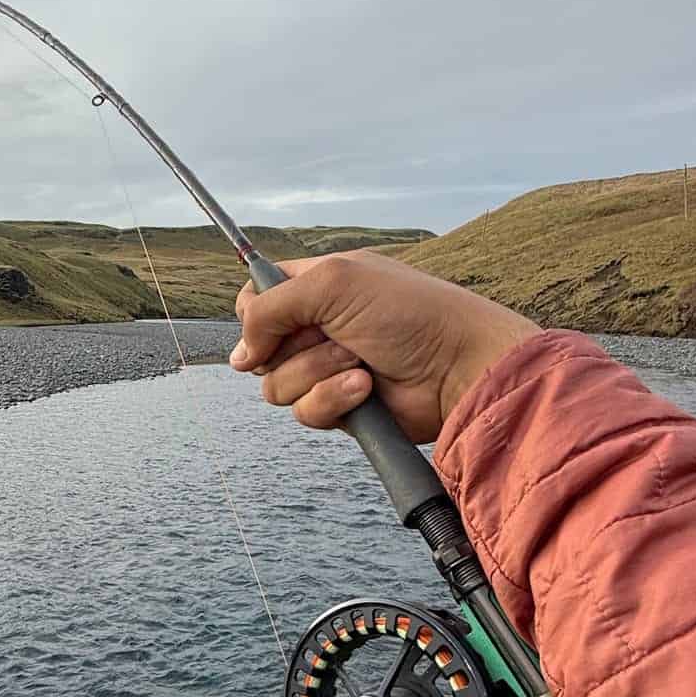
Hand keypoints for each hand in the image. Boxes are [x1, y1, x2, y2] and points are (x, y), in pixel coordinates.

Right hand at [230, 251, 538, 443]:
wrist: (457, 367)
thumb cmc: (409, 312)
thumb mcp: (332, 284)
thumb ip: (270, 308)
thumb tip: (238, 357)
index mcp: (315, 285)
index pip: (256, 297)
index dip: (255, 312)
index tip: (270, 317)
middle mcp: (317, 327)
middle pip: (258, 348)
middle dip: (291, 346)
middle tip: (333, 335)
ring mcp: (326, 369)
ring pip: (277, 385)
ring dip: (317, 373)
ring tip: (359, 361)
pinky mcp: (340, 406)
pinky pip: (305, 412)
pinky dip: (333, 399)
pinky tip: (366, 389)